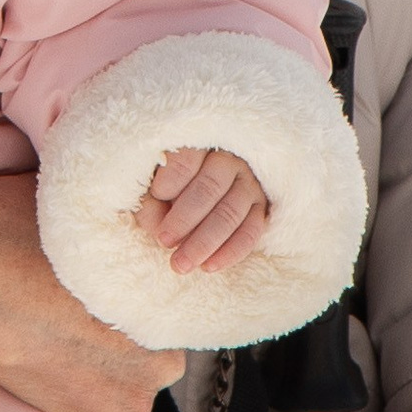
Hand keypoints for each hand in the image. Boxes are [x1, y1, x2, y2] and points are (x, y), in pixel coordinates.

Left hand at [137, 146, 269, 274]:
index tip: (156, 195)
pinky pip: (251, 232)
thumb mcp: (153, 183)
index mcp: (199, 144)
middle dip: (184, 219)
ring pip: (230, 213)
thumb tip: (156, 226)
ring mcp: (248, 184)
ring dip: (204, 242)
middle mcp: (228, 160)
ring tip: (180, 264)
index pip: (188, 158)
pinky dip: (230, 252)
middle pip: (209, 189)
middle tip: (164, 241)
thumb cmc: (172, 183)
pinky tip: (208, 266)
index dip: (172, 179)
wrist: (205, 189)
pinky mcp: (261, 207)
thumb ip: (150, 201)